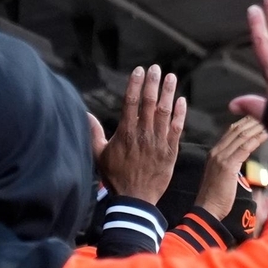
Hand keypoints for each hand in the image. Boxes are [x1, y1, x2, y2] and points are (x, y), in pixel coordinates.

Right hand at [89, 64, 185, 203]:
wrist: (135, 199)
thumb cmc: (115, 178)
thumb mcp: (99, 155)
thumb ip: (94, 133)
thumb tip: (85, 114)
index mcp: (125, 133)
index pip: (130, 102)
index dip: (135, 84)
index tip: (139, 70)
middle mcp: (143, 134)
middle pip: (149, 103)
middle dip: (153, 83)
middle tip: (156, 68)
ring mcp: (158, 142)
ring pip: (165, 113)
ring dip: (168, 93)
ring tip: (171, 77)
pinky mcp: (171, 152)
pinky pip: (177, 129)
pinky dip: (180, 114)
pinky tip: (182, 101)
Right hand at [196, 118, 267, 219]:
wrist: (207, 210)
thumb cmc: (217, 199)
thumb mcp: (223, 177)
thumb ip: (230, 166)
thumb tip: (240, 162)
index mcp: (214, 153)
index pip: (231, 132)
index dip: (246, 123)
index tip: (259, 118)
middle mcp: (216, 152)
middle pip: (236, 130)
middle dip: (253, 121)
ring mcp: (220, 158)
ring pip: (241, 136)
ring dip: (257, 128)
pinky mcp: (227, 166)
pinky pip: (244, 148)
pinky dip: (256, 139)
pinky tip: (266, 134)